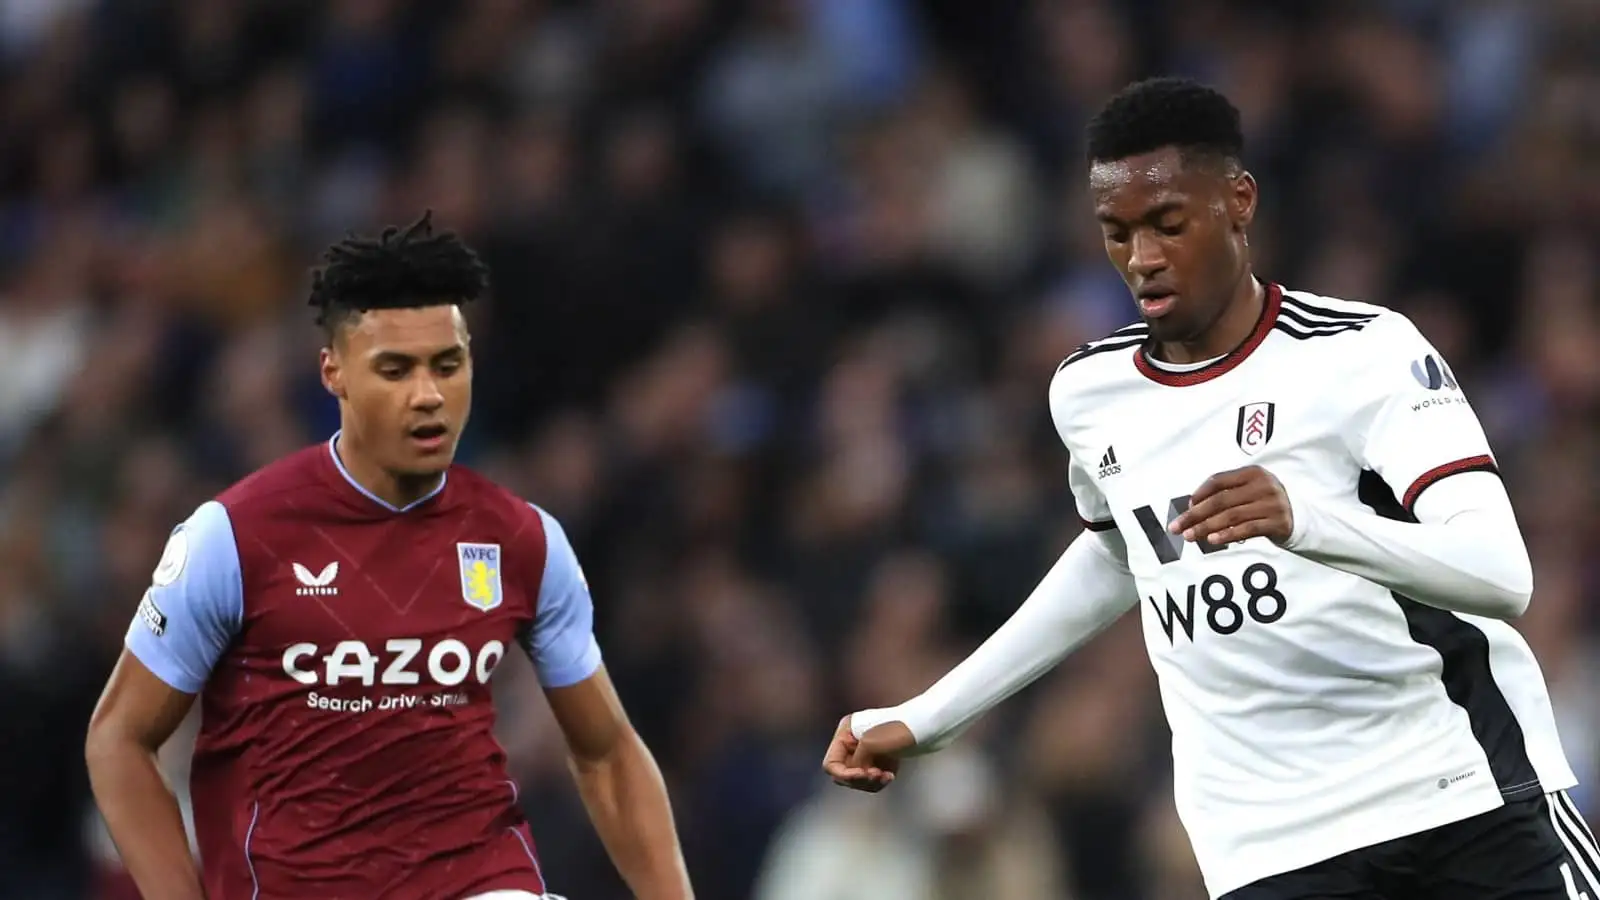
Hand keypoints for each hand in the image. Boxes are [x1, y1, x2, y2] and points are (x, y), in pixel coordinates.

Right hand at [821, 715, 911, 792]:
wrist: (927, 727)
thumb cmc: (898, 731)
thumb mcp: (870, 745)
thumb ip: (856, 762)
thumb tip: (856, 773)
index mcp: (845, 732)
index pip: (831, 764)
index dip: (844, 775)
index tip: (863, 775)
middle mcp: (852, 741)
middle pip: (843, 774)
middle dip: (860, 779)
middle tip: (878, 776)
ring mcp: (866, 750)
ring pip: (858, 779)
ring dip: (871, 782)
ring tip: (887, 777)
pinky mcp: (880, 758)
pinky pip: (872, 778)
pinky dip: (879, 781)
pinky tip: (891, 775)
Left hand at [1169, 466, 1293, 545]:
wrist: (1299, 517)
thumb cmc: (1264, 503)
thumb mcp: (1249, 490)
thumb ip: (1225, 494)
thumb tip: (1192, 507)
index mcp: (1252, 473)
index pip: (1218, 480)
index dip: (1199, 494)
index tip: (1185, 507)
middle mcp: (1263, 485)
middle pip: (1221, 500)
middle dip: (1195, 515)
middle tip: (1177, 526)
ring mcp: (1272, 504)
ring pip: (1231, 516)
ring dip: (1206, 527)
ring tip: (1190, 536)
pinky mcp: (1277, 522)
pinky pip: (1247, 529)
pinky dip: (1227, 535)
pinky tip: (1212, 540)